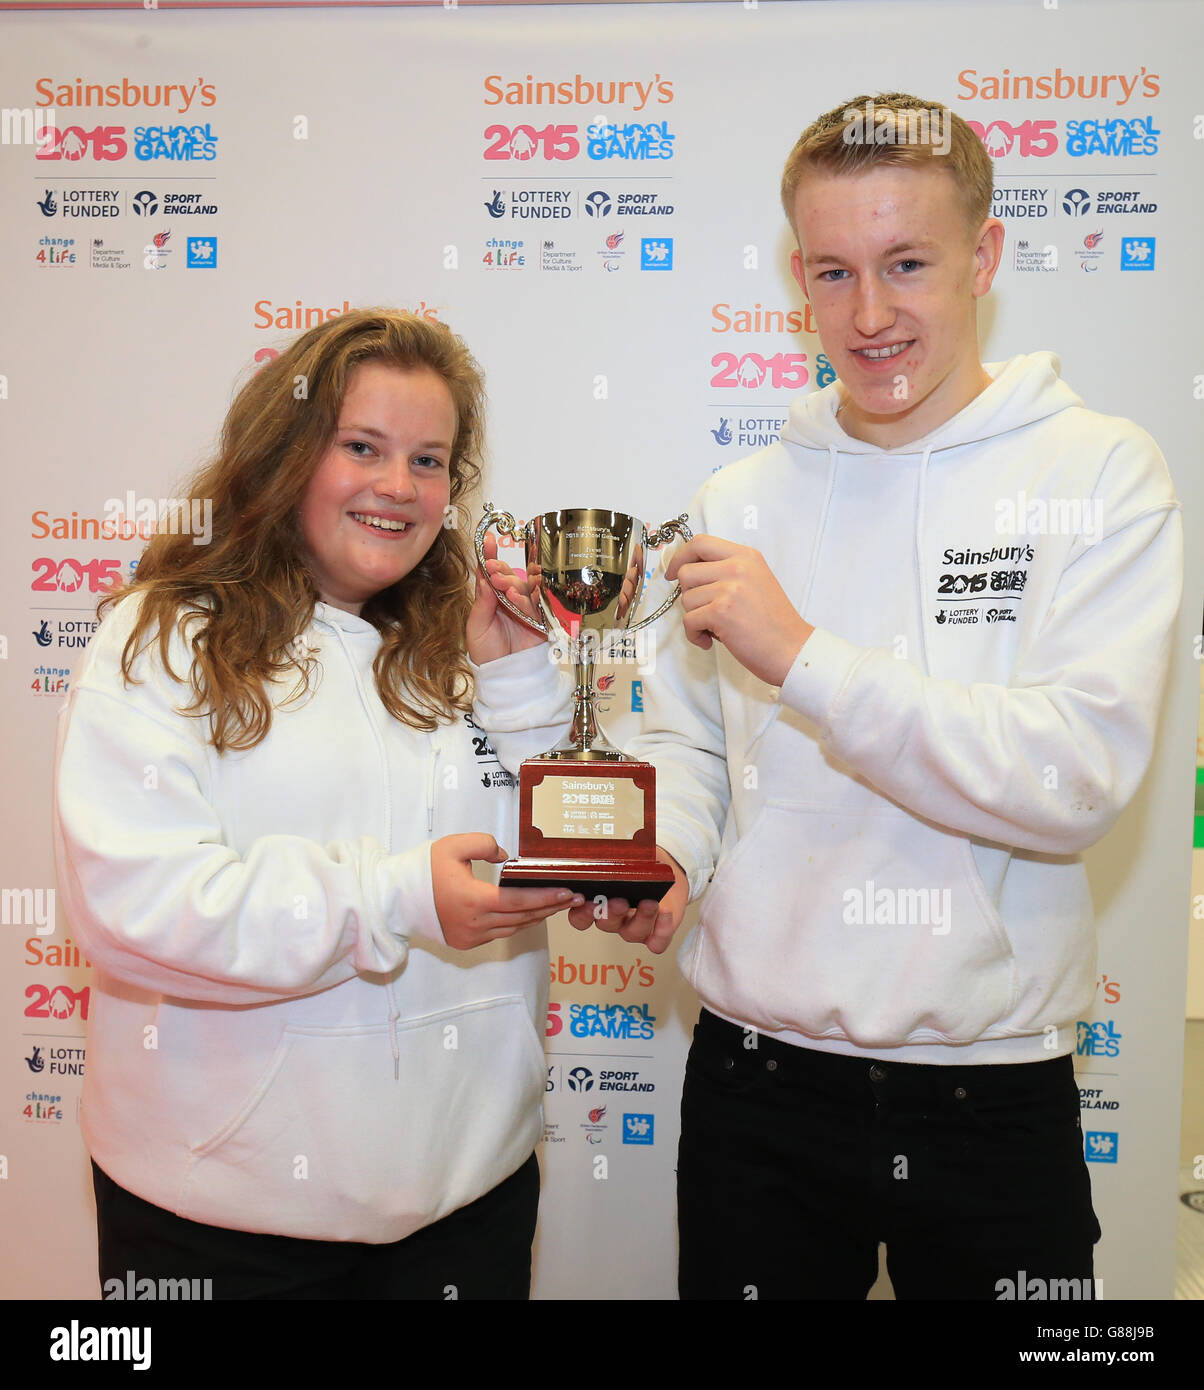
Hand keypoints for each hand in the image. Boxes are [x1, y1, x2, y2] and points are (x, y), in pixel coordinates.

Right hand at [431, 833, 582, 950]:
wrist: (397, 898)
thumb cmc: (425, 870)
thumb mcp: (453, 846)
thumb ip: (484, 844)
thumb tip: (506, 857)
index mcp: (474, 900)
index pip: (520, 901)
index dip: (547, 897)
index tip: (568, 892)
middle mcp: (476, 923)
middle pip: (523, 917)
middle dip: (551, 907)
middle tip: (573, 898)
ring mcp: (471, 937)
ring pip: (513, 928)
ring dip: (535, 916)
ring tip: (555, 904)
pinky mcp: (465, 943)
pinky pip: (499, 934)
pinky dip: (516, 923)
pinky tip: (527, 913)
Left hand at [466, 533, 546, 664]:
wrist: (504, 676)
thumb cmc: (486, 653)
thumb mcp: (476, 627)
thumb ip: (482, 602)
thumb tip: (484, 577)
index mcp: (492, 598)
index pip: (491, 573)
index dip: (490, 555)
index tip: (488, 540)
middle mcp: (510, 600)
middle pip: (510, 575)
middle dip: (501, 569)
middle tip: (492, 568)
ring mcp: (526, 609)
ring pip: (524, 587)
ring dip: (513, 582)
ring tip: (501, 583)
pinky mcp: (539, 620)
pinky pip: (536, 605)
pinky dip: (526, 599)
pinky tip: (516, 596)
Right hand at [564, 850, 688, 955]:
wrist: (669, 870)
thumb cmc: (641, 863)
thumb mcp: (624, 857)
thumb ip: (612, 858)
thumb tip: (605, 850)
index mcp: (599, 901)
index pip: (580, 916)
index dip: (580, 913)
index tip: (584, 899)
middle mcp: (614, 918)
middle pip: (605, 924)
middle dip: (611, 914)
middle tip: (618, 901)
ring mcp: (634, 927)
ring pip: (632, 934)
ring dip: (641, 919)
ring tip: (650, 903)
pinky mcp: (656, 934)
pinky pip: (657, 942)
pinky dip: (662, 930)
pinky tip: (666, 913)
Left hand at [665, 535, 812, 686]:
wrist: (793, 649)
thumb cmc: (774, 623)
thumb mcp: (756, 581)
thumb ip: (727, 571)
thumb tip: (688, 572)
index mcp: (746, 556)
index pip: (700, 542)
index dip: (680, 557)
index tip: (673, 572)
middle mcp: (737, 567)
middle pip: (686, 572)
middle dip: (689, 595)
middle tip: (706, 610)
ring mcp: (729, 588)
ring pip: (686, 599)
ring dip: (695, 618)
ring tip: (716, 628)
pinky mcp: (721, 612)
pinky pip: (689, 620)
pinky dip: (695, 635)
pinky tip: (711, 640)